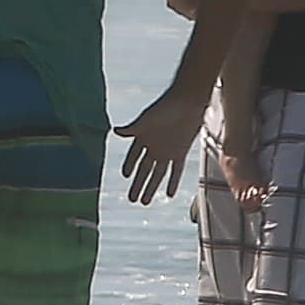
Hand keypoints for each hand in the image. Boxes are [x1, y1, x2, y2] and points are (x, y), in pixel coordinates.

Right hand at [113, 90, 207, 204]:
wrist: (189, 102)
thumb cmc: (167, 106)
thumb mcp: (148, 118)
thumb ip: (134, 128)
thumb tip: (115, 131)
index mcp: (143, 137)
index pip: (133, 156)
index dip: (129, 166)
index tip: (125, 176)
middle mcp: (154, 146)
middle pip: (144, 170)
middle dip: (138, 184)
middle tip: (132, 199)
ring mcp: (167, 150)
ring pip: (157, 174)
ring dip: (151, 187)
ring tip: (145, 202)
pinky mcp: (180, 152)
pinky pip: (176, 171)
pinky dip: (172, 182)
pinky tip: (168, 194)